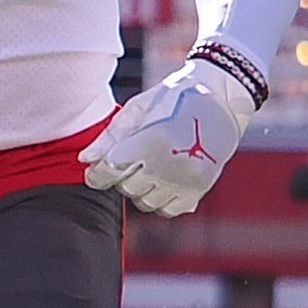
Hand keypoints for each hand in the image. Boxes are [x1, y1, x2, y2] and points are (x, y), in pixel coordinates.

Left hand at [84, 45, 265, 215]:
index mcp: (151, 140)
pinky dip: (160, 200)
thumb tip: (85, 160)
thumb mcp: (139, 108)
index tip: (95, 173)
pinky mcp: (199, 188)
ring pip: (145, 201)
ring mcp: (186, 179)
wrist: (221, 98)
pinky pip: (168, 210)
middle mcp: (169, 164)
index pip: (111, 169)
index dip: (97, 174)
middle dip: (122, 176)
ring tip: (149, 167)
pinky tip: (162, 181)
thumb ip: (110, 136)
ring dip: (140, 188)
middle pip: (126, 187)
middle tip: (131, 159)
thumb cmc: (174, 98)